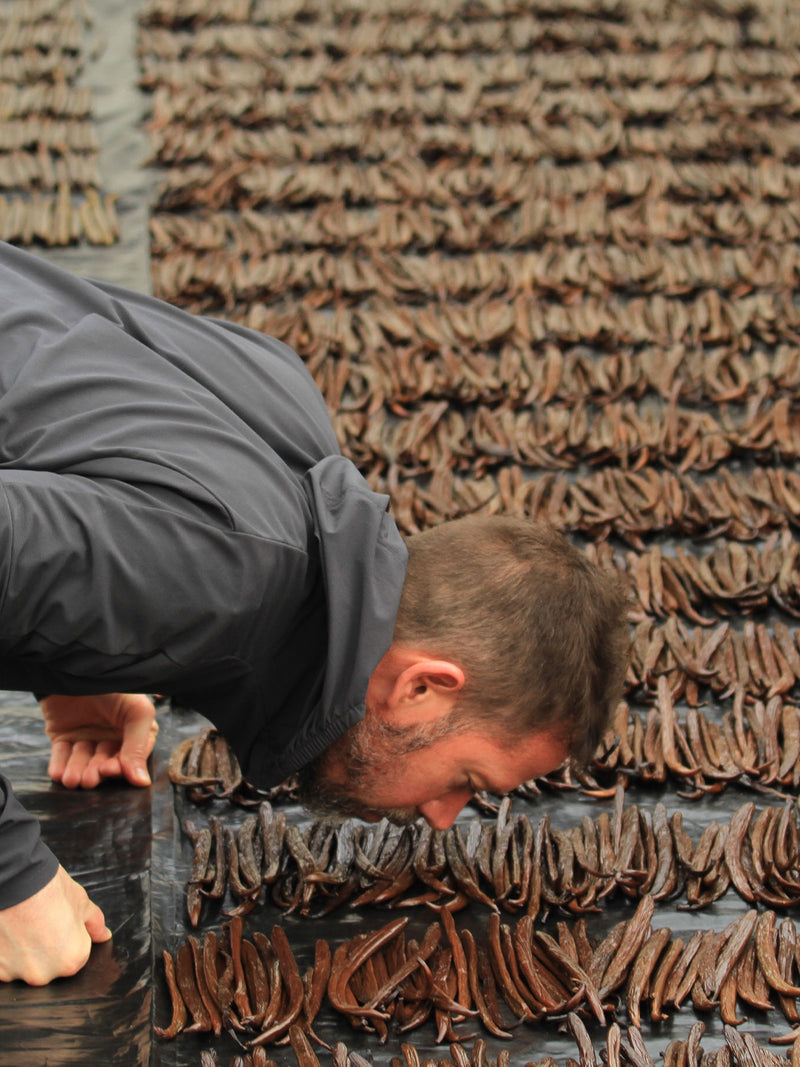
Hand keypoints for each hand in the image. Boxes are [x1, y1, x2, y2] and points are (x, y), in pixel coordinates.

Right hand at [0, 865, 110, 984]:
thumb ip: (95, 924)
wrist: (14, 881)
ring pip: (26, 966)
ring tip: (24, 925)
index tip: (61, 922)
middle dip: (47, 947)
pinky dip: (8, 952)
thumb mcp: (81, 902)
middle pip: (50, 965)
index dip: (70, 936)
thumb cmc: (47, 890)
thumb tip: (104, 935)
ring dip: (25, 951)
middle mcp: (46, 975)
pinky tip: (11, 931)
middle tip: (42, 922)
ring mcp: (18, 974)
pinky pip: (6, 964)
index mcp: (72, 959)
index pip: (76, 955)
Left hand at [41, 692, 157, 788]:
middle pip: (105, 762)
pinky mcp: (63, 737)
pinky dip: (60, 766)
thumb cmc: (114, 685)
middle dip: (97, 771)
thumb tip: (143, 782)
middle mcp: (112, 737)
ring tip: (73, 779)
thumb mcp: (135, 712)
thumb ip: (138, 746)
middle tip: (91, 777)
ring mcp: (87, 737)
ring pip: (83, 763)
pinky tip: (60, 774)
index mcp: (135, 731)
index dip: (121, 767)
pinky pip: (61, 756)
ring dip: (78, 772)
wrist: (76, 667)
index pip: (131, 757)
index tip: (111, 770)